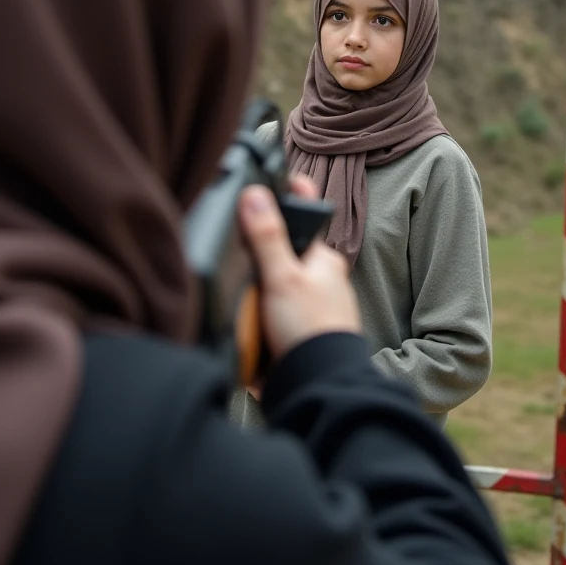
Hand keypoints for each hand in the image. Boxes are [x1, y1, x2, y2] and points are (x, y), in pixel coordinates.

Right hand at [239, 176, 361, 360]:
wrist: (317, 386)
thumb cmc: (313, 330)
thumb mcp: (284, 277)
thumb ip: (267, 237)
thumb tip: (255, 195)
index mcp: (323, 260)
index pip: (304, 216)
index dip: (288, 197)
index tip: (271, 178)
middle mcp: (317, 280)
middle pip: (279, 252)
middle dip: (258, 258)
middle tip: (242, 262)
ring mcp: (306, 306)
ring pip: (270, 284)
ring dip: (253, 294)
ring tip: (246, 305)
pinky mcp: (292, 331)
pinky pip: (266, 314)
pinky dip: (254, 319)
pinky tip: (247, 326)